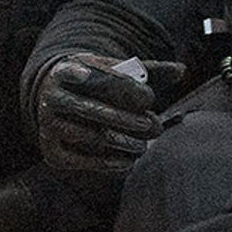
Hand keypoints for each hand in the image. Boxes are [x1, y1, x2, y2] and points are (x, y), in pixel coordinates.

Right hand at [34, 53, 184, 173]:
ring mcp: (48, 125)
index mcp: (66, 69)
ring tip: (143, 146)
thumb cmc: (96, 83)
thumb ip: (148, 71)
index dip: (125, 88)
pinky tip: (129, 162)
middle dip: (126, 119)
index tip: (149, 97)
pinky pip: (80, 160)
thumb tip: (182, 70)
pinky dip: (106, 163)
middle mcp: (51, 97)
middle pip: (91, 110)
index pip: (95, 76)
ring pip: (88, 137)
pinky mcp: (51, 151)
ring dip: (120, 143)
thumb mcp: (115, 70)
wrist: (57, 99)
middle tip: (154, 126)